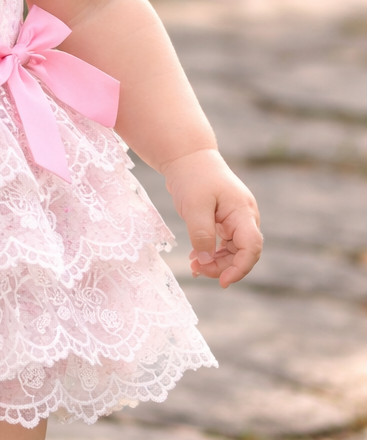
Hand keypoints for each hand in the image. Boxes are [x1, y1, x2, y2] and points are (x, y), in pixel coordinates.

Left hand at [162, 147, 261, 287]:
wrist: (188, 158)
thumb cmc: (193, 177)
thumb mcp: (194, 206)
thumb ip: (201, 234)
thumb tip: (205, 261)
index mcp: (243, 212)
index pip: (251, 246)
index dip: (240, 268)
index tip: (222, 281)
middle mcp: (244, 218)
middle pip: (242, 253)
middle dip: (223, 267)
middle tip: (197, 271)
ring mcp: (236, 220)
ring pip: (233, 251)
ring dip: (215, 262)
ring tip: (194, 266)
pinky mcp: (225, 222)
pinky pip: (223, 244)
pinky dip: (211, 253)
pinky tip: (196, 258)